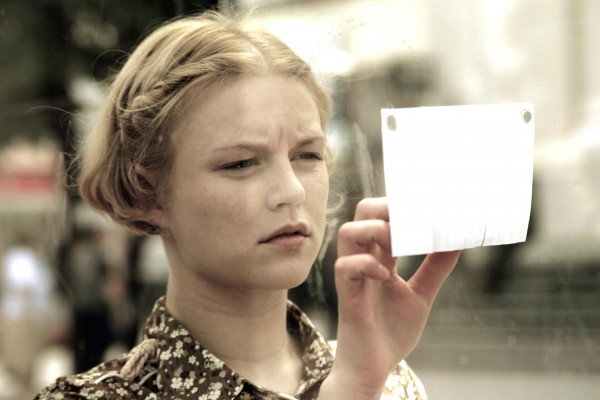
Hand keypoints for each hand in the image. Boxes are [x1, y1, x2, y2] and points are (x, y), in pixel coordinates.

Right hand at [319, 198, 460, 399]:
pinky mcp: (347, 295)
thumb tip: (457, 242)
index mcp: (380, 256)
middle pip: (362, 213)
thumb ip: (435, 268)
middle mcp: (364, 259)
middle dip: (384, 207)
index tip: (427, 204)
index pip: (383, 215)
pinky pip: (345, 266)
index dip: (399, 204)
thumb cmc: (390, 331)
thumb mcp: (421, 294)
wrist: (375, 367)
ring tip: (396, 244)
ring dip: (374, 231)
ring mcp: (354, 276)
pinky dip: (366, 264)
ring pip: (348, 233)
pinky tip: (385, 276)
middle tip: (410, 218)